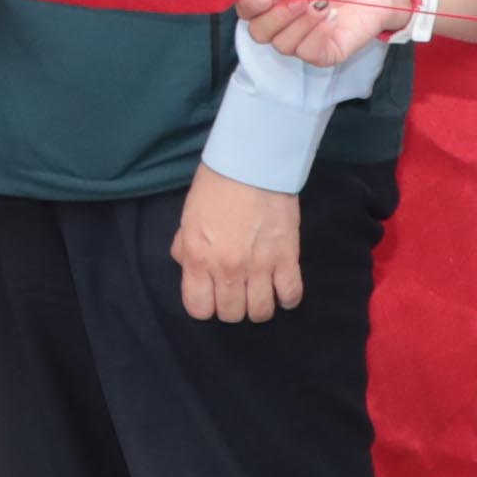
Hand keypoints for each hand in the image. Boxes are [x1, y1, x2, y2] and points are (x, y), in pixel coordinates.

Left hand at [174, 170, 306, 324]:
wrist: (253, 162)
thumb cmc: (216, 186)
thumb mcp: (188, 218)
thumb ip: (185, 247)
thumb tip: (187, 265)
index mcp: (199, 259)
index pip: (199, 310)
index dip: (205, 305)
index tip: (211, 294)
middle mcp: (228, 269)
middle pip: (231, 314)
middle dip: (232, 306)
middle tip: (237, 289)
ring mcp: (260, 267)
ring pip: (261, 312)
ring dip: (259, 305)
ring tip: (260, 290)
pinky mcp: (287, 258)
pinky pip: (291, 295)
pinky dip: (287, 298)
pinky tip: (281, 288)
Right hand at [243, 0, 423, 66]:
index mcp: (275, 0)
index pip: (247, 11)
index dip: (249, 6)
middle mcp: (284, 24)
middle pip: (259, 33)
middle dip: (278, 16)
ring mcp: (302, 41)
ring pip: (283, 44)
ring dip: (302, 23)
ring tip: (323, 5)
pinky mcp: (322, 55)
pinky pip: (307, 52)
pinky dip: (319, 34)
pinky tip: (333, 19)